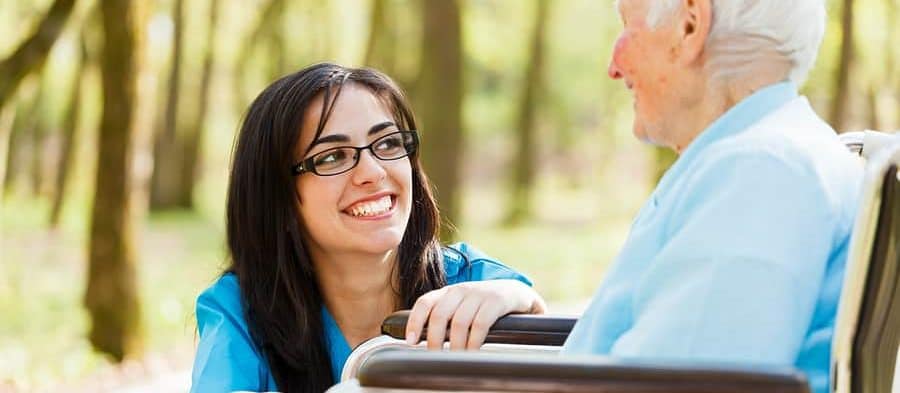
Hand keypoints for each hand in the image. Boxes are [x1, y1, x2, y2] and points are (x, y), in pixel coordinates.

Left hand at [404, 280, 545, 349]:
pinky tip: (473, 351)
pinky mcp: (496, 301)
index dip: (415, 322)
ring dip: (455, 345)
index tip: (411, 342)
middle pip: (440, 315)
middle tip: (435, 357)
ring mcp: (479, 294)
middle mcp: (461, 290)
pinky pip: (480, 324)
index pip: (425, 302)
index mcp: (448, 292)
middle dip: (435, 340)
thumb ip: (446, 319)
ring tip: (456, 358)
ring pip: (459, 322)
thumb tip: (427, 343)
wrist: (517, 293)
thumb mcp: (463, 307)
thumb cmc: (485, 305)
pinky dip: (474, 342)